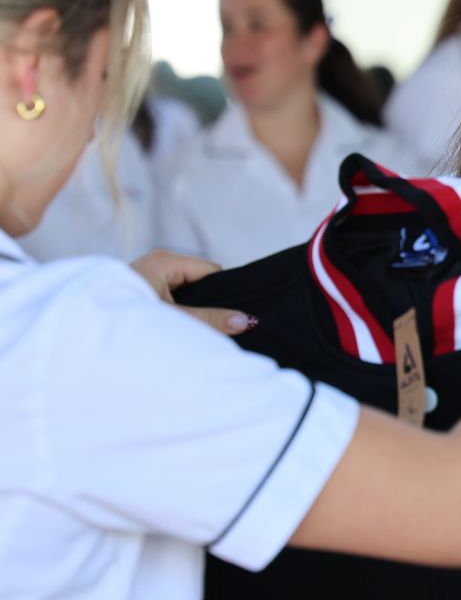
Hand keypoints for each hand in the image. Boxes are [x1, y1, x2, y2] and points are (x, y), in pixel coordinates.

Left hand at [130, 250, 253, 335]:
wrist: (76, 338)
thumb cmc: (122, 321)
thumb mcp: (174, 319)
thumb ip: (210, 319)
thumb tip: (246, 319)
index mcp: (164, 260)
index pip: (211, 271)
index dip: (223, 294)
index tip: (229, 317)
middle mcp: (154, 265)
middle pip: (199, 283)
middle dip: (208, 305)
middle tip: (216, 329)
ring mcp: (144, 279)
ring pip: (183, 295)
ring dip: (190, 314)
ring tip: (192, 333)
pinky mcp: (136, 295)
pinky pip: (168, 302)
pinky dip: (175, 317)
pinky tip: (175, 333)